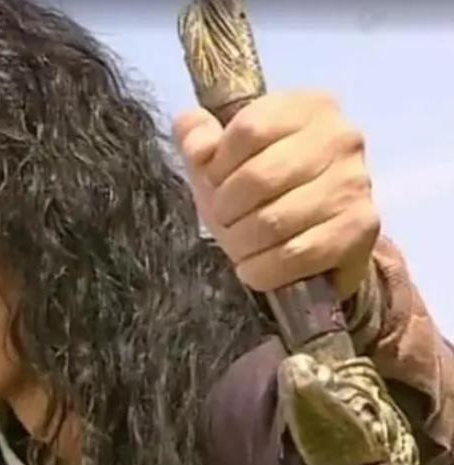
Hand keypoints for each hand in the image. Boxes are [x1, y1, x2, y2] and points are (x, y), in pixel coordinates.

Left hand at [173, 90, 379, 300]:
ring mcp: (355, 182)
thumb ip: (198, 138)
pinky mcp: (360, 228)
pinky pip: (296, 255)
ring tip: (238, 244)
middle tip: (223, 221)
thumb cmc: (261, 190)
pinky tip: (254, 266)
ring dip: (241, 243)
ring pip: (274, 221)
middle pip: (259, 177)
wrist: (314, 235)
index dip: (218, 164)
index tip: (213, 183)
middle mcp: (340, 137)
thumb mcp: (221, 158)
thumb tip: (193, 136)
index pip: (249, 129)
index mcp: (307, 106)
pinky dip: (262, 269)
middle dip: (226, 209)